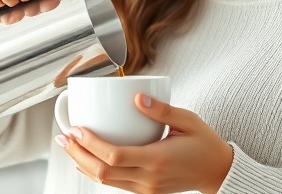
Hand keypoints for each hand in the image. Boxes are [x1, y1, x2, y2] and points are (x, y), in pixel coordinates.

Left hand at [56, 94, 233, 193]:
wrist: (218, 172)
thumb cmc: (204, 142)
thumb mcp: (187, 119)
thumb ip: (161, 110)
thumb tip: (135, 97)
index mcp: (158, 159)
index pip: (114, 156)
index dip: (90, 144)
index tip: (75, 129)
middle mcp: (149, 178)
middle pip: (103, 172)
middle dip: (78, 153)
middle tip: (63, 136)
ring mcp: (146, 189)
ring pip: (105, 181)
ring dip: (83, 163)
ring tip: (68, 145)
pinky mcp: (146, 192)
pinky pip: (115, 184)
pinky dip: (97, 171)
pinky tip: (86, 159)